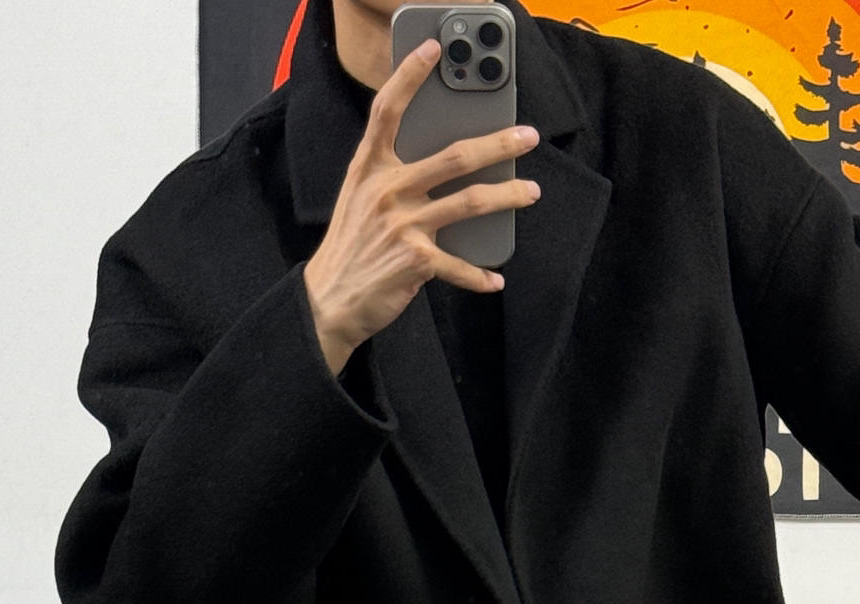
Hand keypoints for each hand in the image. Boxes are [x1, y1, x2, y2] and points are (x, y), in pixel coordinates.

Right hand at [302, 37, 542, 373]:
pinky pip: (460, 265)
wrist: (330, 299)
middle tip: (527, 137)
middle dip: (497, 144)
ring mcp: (403, 225)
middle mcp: (387, 190)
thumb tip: (443, 167)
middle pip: (453, 156)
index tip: (433, 48)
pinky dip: (480, 275)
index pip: (387, 111)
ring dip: (507, 196)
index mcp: (370, 168)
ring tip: (529, 192)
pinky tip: (496, 278)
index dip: (409, 76)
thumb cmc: (352, 247)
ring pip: (469, 203)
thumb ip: (392, 177)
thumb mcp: (361, 200)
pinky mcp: (416, 261)